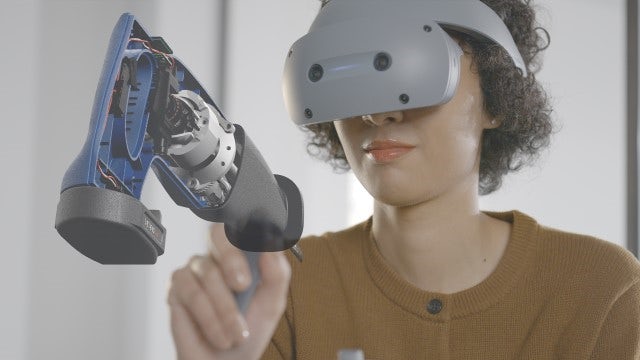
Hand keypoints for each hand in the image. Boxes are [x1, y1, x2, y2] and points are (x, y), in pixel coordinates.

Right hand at [167, 223, 290, 359]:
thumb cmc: (248, 330)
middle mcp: (218, 257)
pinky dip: (208, 316)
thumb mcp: (272, 304)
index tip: (259, 242)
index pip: (242, 224)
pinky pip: (191, 291)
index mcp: (244, 254)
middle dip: (232, 258)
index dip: (248, 227)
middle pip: (217, 233)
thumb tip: (271, 246)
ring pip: (208, 271)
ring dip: (225, 308)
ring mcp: (196, 270)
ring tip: (236, 333)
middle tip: (243, 285)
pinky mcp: (177, 288)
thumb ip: (276, 274)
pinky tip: (218, 333)